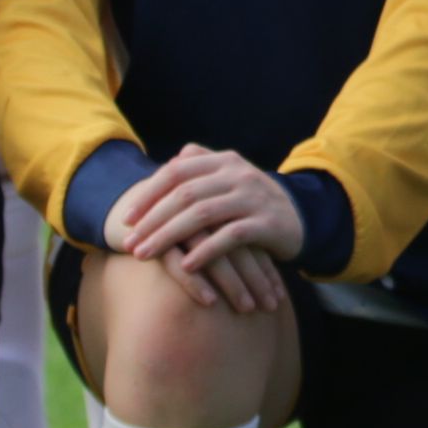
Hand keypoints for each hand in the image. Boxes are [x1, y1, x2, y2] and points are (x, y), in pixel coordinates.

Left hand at [111, 146, 297, 313]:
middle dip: (152, 220)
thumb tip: (170, 162)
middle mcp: (238, 174)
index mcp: (223, 161)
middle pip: (185, 194)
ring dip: (169, 237)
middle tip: (130, 244)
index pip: (176, 172)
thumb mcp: (230, 177)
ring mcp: (253, 197)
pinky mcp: (267, 223)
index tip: (126, 218)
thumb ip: (202, 166)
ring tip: (145, 256)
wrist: (302, 217)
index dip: (148, 194)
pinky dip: (205, 251)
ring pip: (202, 215)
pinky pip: (231, 237)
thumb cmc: (252, 201)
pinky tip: (185, 266)